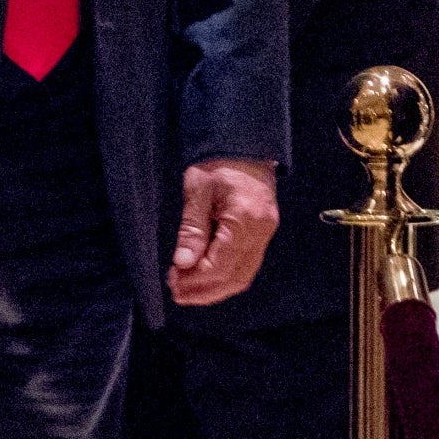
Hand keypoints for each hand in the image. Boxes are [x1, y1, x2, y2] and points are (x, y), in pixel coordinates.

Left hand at [168, 156, 278, 306]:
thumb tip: (183, 263)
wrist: (244, 145)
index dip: (196, 279)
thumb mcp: (198, 190)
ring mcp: (266, 234)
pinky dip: (225, 278)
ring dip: (215, 289)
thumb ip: (192, 229)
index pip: (221, 264)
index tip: (173, 281)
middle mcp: (261, 231)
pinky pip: (247, 266)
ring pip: (243, 277)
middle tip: (177, 292)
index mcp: (245, 218)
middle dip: (204, 291)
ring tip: (187, 291)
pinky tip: (205, 279)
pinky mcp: (263, 235)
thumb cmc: (219, 162)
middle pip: (235, 277)